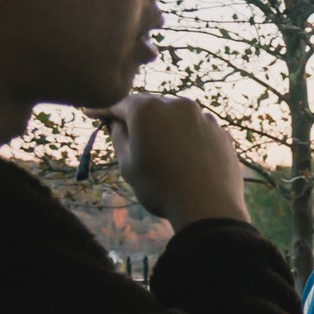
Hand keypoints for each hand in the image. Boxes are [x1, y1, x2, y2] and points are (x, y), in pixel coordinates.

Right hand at [87, 93, 248, 228]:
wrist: (209, 208)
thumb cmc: (160, 187)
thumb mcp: (127, 163)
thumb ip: (119, 136)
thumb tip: (117, 122)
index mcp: (149, 109)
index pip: (120, 104)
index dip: (104, 110)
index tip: (91, 113)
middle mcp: (179, 105)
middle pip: (150, 106)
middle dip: (135, 116)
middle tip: (121, 127)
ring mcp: (204, 118)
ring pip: (176, 116)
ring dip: (164, 125)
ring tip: (156, 144)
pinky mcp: (221, 132)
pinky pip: (197, 128)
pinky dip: (186, 135)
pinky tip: (182, 153)